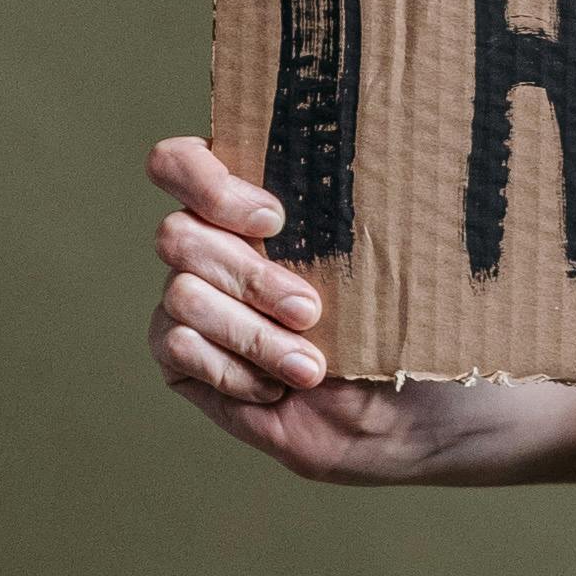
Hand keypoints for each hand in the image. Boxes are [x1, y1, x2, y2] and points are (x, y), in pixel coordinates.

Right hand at [148, 139, 482, 480]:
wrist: (397, 413)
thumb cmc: (393, 325)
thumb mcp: (383, 264)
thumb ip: (341, 214)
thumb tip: (354, 171)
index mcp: (247, 201)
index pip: (180, 162)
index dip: (208, 184)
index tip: (275, 221)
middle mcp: (207, 244)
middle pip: (178, 234)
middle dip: (252, 277)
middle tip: (310, 312)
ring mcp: (188, 300)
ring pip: (183, 295)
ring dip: (253, 335)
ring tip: (309, 368)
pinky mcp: (180, 358)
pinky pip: (178, 347)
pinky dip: (232, 370)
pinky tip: (275, 388)